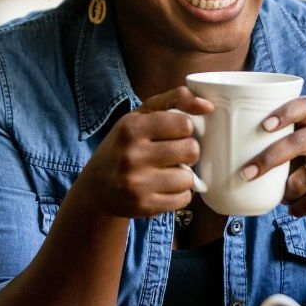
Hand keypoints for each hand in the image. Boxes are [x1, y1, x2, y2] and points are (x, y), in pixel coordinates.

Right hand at [77, 87, 212, 218]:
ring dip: (184, 175)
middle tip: (174, 154)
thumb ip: (175, 99)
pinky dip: (180, 194)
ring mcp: (136, 184)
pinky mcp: (143, 206)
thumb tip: (207, 106)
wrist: (97, 186)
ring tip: (168, 172)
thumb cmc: (126, 144)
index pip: (184, 124)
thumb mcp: (142, 115)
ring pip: (188, 178)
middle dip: (187, 151)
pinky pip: (183, 199)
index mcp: (131, 128)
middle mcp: (132, 155)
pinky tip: (165, 188)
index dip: (185, 129)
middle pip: (190, 150)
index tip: (174, 133)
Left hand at [240, 96, 305, 216]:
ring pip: (301, 178)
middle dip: (268, 159)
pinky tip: (295, 207)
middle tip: (246, 173)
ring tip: (284, 194)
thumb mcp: (298, 146)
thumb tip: (223, 153)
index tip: (263, 126)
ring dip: (286, 192)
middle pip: (297, 143)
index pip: (303, 105)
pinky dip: (297, 207)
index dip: (284, 112)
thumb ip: (274, 143)